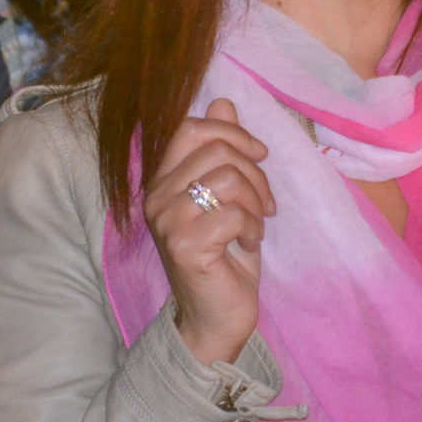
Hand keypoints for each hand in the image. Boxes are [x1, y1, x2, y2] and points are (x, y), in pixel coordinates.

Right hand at [144, 98, 273, 365]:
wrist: (217, 317)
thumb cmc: (224, 257)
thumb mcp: (229, 197)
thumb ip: (221, 151)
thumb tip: (223, 104)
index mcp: (163, 179)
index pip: (189, 128)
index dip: (232, 133)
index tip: (259, 156)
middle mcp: (156, 197)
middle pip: (216, 150)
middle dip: (255, 173)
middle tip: (265, 204)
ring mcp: (166, 221)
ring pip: (226, 178)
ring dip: (255, 202)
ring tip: (255, 225)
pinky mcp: (183, 245)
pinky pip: (233, 213)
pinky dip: (253, 227)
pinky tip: (247, 244)